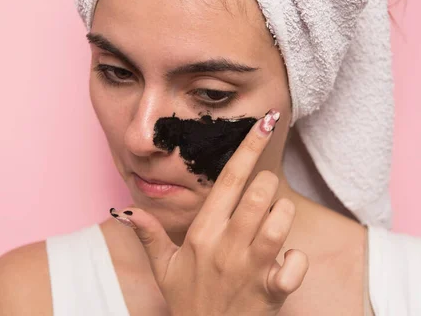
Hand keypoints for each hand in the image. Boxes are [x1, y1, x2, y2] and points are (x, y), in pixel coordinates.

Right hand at [116, 110, 308, 315]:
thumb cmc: (188, 301)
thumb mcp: (164, 268)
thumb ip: (149, 235)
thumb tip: (125, 210)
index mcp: (203, 233)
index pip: (229, 179)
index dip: (248, 147)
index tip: (265, 122)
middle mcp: (227, 245)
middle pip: (261, 193)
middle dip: (268, 185)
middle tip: (263, 194)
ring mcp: (251, 267)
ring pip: (280, 221)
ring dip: (283, 216)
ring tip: (272, 223)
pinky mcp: (272, 290)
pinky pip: (295, 263)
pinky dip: (296, 260)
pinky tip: (284, 263)